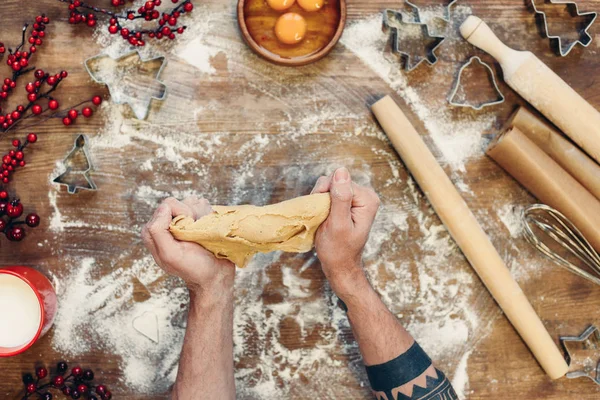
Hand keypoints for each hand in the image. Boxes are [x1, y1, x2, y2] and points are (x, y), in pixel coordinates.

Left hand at [142, 197, 234, 294]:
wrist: (215, 276)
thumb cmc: (193, 268)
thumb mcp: (169, 254)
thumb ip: (157, 231)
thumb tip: (164, 207)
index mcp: (153, 231)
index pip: (166, 206)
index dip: (180, 214)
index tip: (187, 232)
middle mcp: (166, 224)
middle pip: (179, 202)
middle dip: (192, 214)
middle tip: (196, 234)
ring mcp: (182, 221)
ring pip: (192, 202)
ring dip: (202, 215)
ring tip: (204, 233)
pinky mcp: (196, 220)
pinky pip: (203, 206)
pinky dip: (209, 215)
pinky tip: (209, 229)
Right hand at [311, 167, 379, 299]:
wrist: (340, 265)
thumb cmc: (338, 249)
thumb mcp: (337, 224)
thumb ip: (340, 198)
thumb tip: (341, 170)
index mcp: (367, 199)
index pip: (339, 180)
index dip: (325, 193)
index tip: (322, 212)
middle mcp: (366, 195)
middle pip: (335, 180)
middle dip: (322, 195)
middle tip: (321, 216)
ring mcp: (357, 198)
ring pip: (330, 185)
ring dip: (320, 199)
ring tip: (322, 217)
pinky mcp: (348, 202)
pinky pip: (330, 192)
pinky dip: (322, 201)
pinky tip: (324, 215)